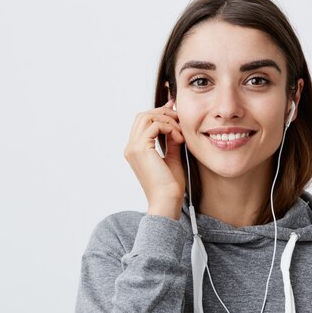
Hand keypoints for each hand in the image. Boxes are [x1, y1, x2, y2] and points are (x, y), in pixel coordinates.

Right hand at [124, 99, 185, 218]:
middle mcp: (131, 147)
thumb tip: (175, 124)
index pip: (143, 122)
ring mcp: (133, 148)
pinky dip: (169, 127)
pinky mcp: (140, 149)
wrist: (167, 201)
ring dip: (167, 120)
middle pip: (143, 115)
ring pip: (147, 117)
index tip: (176, 110)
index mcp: (136, 150)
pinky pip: (154, 125)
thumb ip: (171, 140)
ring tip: (180, 133)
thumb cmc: (170, 186)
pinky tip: (179, 138)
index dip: (160, 113)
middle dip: (164, 113)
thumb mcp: (172, 157)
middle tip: (180, 120)